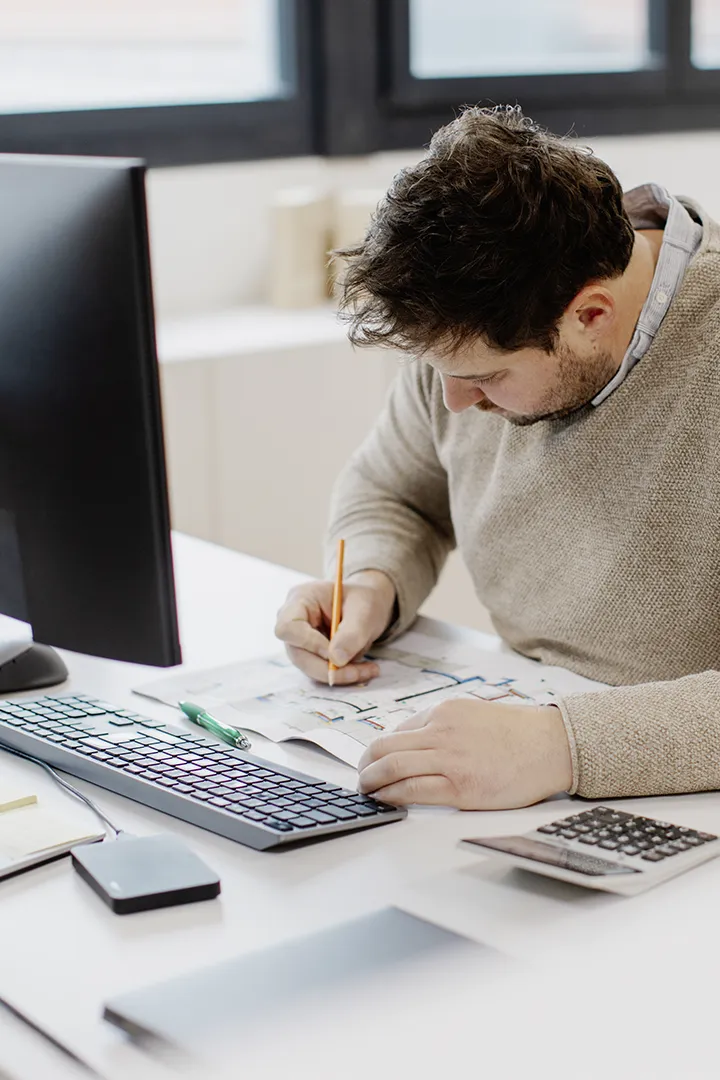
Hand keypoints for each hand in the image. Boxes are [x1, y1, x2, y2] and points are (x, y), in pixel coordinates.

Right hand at [274, 570, 395, 684]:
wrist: (368, 607)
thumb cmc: (363, 601)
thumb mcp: (365, 611)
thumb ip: (352, 633)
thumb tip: (337, 660)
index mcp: (301, 599)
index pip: (288, 627)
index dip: (309, 644)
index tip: (336, 654)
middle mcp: (293, 621)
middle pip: (298, 654)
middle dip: (328, 668)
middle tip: (359, 672)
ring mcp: (299, 640)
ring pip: (310, 668)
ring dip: (339, 674)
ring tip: (369, 669)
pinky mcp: (310, 655)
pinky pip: (320, 671)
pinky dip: (342, 675)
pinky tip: (363, 670)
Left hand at [357, 699, 571, 809]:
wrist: (551, 745)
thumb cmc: (519, 733)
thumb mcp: (474, 713)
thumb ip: (445, 725)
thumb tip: (415, 742)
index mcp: (444, 712)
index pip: (398, 730)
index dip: (381, 749)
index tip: (375, 761)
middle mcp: (441, 732)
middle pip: (384, 747)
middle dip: (365, 764)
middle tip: (361, 777)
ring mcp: (449, 759)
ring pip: (390, 768)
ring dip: (371, 781)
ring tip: (366, 791)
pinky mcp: (459, 787)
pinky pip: (411, 791)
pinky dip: (390, 796)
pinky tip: (386, 800)